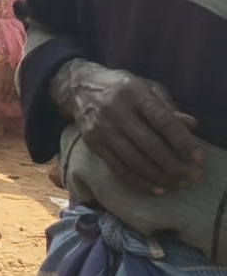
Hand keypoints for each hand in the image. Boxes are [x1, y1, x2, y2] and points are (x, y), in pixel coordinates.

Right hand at [58, 61, 203, 192]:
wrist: (79, 87)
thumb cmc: (122, 88)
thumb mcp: (146, 87)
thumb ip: (168, 106)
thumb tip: (191, 126)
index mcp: (133, 93)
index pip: (162, 120)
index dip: (182, 141)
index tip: (198, 157)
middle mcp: (115, 110)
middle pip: (149, 144)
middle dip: (174, 165)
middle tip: (191, 176)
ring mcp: (101, 129)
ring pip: (134, 160)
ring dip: (159, 176)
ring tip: (178, 184)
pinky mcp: (93, 143)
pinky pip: (118, 168)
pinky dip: (139, 181)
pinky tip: (157, 188)